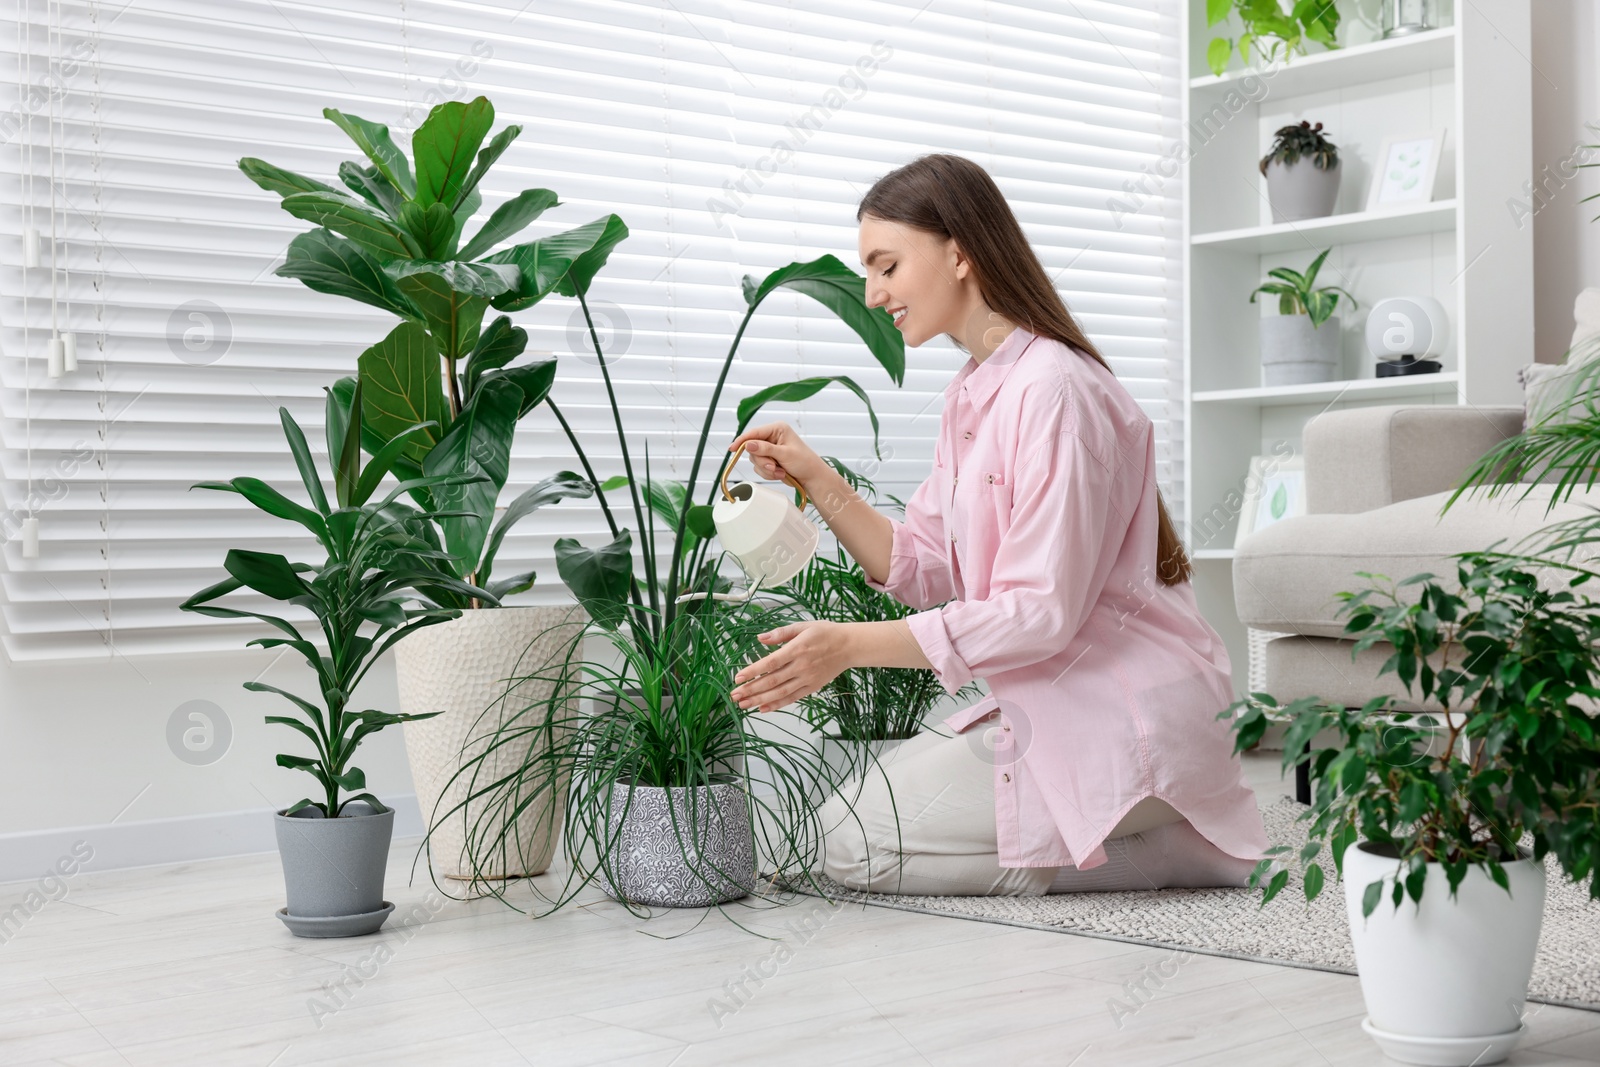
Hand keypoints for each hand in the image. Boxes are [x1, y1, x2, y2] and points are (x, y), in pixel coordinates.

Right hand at [727, 422, 827, 489]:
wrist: (812, 477)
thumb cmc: (804, 462)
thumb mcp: (785, 454)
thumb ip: (765, 449)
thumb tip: (748, 444)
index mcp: (777, 429)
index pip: (754, 433)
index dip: (742, 441)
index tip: (732, 448)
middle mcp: (771, 437)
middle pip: (753, 449)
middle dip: (763, 461)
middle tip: (773, 467)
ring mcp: (770, 449)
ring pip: (755, 460)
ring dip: (767, 469)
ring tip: (780, 471)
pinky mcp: (769, 460)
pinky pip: (759, 468)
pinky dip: (768, 473)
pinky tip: (780, 473)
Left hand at [730, 620, 848, 711]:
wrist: (850, 646)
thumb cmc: (826, 633)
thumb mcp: (803, 626)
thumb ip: (780, 633)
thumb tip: (760, 638)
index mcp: (797, 649)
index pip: (770, 663)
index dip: (753, 671)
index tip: (738, 678)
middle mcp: (801, 666)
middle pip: (772, 681)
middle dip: (751, 689)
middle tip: (734, 695)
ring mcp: (807, 679)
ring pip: (780, 692)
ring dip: (759, 700)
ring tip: (743, 704)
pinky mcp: (812, 687)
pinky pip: (792, 698)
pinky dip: (777, 704)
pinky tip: (762, 708)